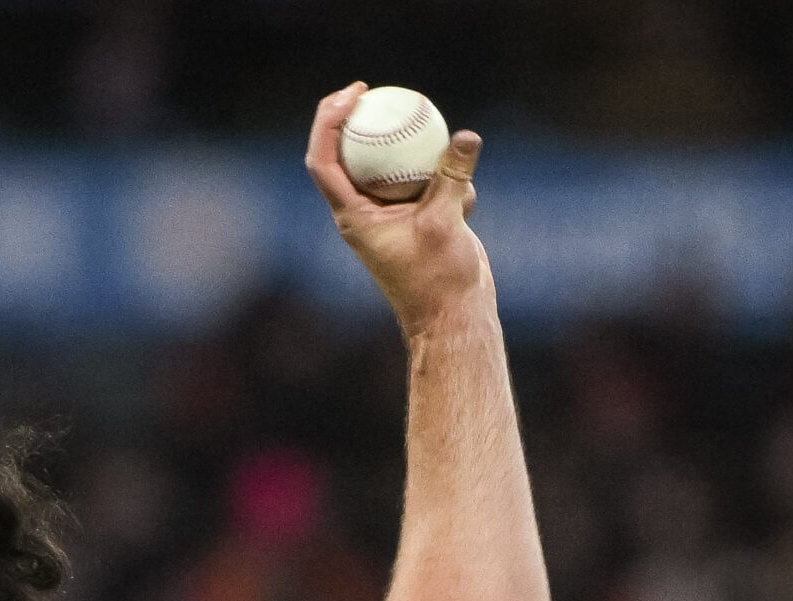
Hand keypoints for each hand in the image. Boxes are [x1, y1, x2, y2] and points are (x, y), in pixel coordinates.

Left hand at [305, 83, 491, 336]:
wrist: (453, 317)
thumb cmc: (438, 281)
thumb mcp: (446, 224)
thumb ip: (452, 178)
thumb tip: (466, 136)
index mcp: (352, 216)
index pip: (323, 162)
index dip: (328, 122)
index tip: (351, 94)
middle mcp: (363, 214)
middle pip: (347, 156)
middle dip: (356, 120)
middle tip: (373, 89)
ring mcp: (390, 217)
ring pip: (390, 167)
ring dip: (413, 151)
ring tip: (432, 133)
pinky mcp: (417, 220)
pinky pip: (426, 185)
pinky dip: (448, 183)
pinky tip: (468, 200)